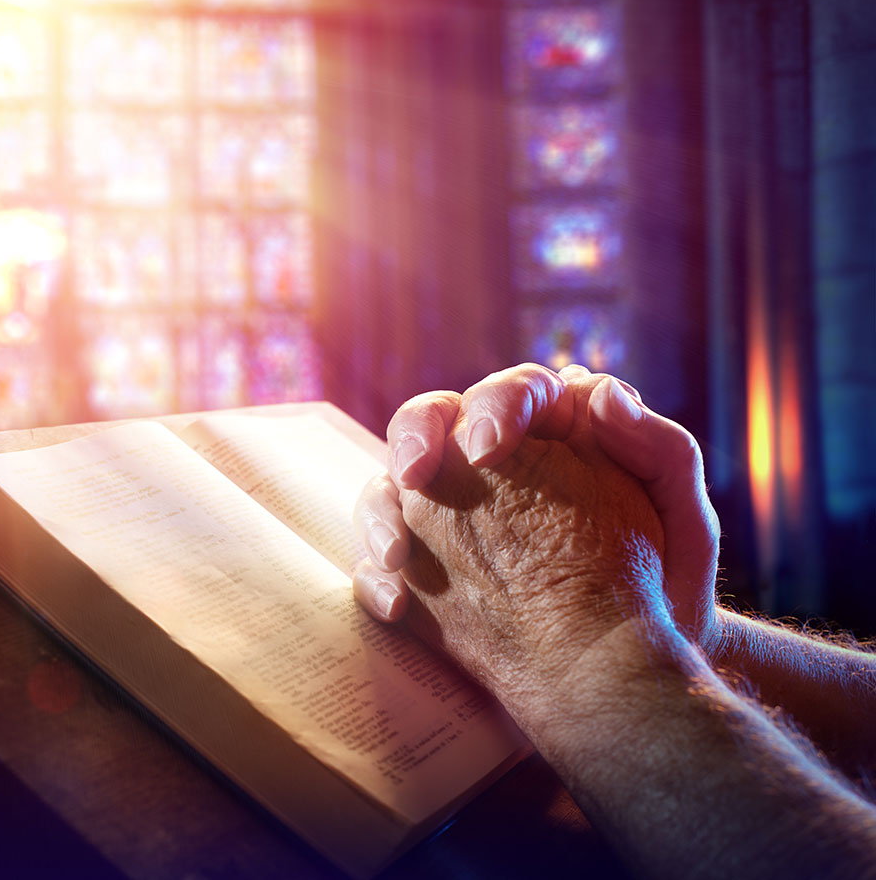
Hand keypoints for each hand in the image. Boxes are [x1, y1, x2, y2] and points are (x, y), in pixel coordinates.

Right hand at [379, 393, 671, 719]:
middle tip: (414, 471)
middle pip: (432, 422)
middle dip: (414, 437)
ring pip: (390, 487)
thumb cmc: (668, 583)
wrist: (642, 665)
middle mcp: (489, 464)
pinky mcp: (426, 569)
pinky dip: (374, 578)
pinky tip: (396, 606)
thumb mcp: (683, 517)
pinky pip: (382, 562)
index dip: (496, 405)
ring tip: (395, 554)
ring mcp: (448, 516)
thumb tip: (600, 395)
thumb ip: (660, 448)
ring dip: (378, 512)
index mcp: (551, 433)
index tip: (488, 448)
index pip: (514, 391)